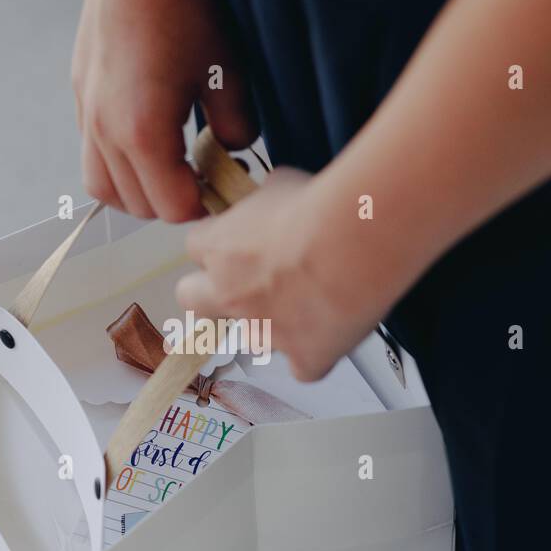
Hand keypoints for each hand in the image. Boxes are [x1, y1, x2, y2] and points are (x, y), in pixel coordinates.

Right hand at [72, 0, 257, 222]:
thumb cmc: (189, 3)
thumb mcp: (230, 72)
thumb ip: (235, 126)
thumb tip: (233, 150)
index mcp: (141, 133)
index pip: (172, 207)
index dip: (205, 204)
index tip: (227, 186)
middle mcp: (104, 129)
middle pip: (135, 204)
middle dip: (172, 200)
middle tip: (206, 178)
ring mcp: (86, 108)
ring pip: (102, 184)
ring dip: (137, 188)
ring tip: (172, 165)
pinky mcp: (79, 87)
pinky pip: (91, 147)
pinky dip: (117, 158)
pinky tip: (148, 130)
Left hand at [176, 168, 384, 381]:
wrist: (358, 242)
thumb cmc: (323, 208)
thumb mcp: (282, 183)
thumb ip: (264, 200)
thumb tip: (272, 199)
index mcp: (219, 247)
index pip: (197, 246)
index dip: (219, 244)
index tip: (240, 241)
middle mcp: (230, 294)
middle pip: (192, 300)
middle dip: (212, 293)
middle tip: (246, 283)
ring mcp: (264, 331)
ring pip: (252, 338)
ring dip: (271, 325)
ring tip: (306, 303)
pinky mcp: (302, 357)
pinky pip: (301, 366)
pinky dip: (315, 353)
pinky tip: (333, 330)